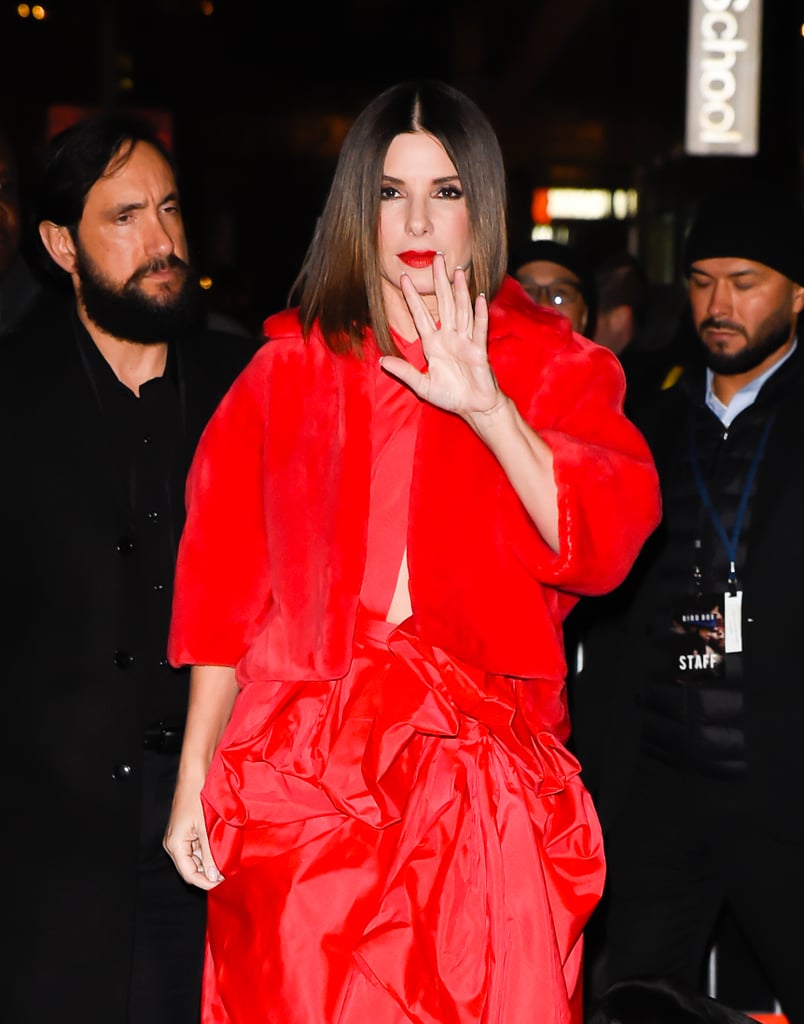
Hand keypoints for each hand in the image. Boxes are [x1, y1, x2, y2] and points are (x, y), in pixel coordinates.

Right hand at [163, 785, 223, 889]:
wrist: (194, 774)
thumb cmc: (196, 796)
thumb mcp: (205, 828)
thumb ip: (208, 854)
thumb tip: (213, 875)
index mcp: (174, 845)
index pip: (189, 874)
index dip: (206, 882)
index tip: (223, 883)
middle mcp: (174, 844)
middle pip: (191, 868)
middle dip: (209, 872)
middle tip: (228, 874)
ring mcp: (179, 837)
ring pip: (195, 858)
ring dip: (209, 862)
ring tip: (226, 863)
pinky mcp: (186, 831)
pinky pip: (196, 847)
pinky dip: (207, 851)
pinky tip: (220, 850)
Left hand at [380, 253, 504, 423]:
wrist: (474, 407)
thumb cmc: (450, 396)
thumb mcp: (422, 386)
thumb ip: (404, 372)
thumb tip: (381, 362)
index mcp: (433, 344)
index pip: (420, 315)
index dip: (412, 297)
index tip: (404, 278)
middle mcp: (449, 337)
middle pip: (444, 304)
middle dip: (439, 281)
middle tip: (436, 258)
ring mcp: (465, 341)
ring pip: (462, 310)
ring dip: (460, 291)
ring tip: (458, 271)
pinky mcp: (478, 350)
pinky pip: (478, 329)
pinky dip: (479, 314)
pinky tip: (479, 298)